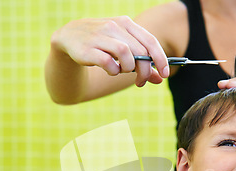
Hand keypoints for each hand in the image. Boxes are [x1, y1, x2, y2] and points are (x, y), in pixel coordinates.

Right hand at [50, 16, 169, 86]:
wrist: (69, 37)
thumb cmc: (102, 44)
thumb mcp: (124, 49)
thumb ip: (142, 62)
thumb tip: (160, 79)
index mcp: (126, 24)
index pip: (151, 41)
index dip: (161, 59)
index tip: (166, 74)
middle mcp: (115, 27)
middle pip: (141, 52)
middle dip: (145, 71)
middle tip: (140, 82)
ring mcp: (101, 36)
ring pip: (126, 55)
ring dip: (128, 69)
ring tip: (122, 71)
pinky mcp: (88, 49)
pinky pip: (108, 63)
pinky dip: (113, 70)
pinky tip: (111, 70)